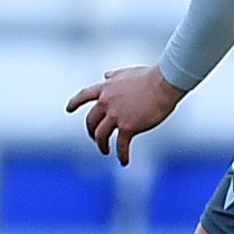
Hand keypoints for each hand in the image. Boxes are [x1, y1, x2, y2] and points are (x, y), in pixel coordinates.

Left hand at [65, 66, 184, 164]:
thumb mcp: (128, 72)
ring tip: (105, 150)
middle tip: (96, 138)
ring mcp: (116, 115)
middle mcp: (106, 102)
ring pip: (100, 135)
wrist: (164, 83)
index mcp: (105, 88)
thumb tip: (106, 75)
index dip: (74, 103)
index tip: (69, 109)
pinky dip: (121, 154)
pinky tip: (124, 161)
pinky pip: (121, 145)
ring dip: (101, 145)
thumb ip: (114, 75)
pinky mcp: (128, 126)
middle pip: (91, 121)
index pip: (84, 96)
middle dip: (91, 131)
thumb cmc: (151, 77)